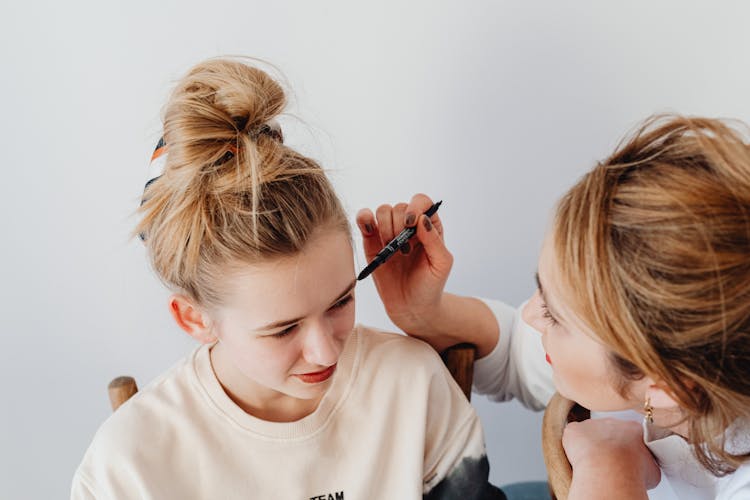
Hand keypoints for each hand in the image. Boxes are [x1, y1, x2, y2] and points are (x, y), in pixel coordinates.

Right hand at [355, 193, 453, 341]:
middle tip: (404, 250)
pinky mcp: (371, 241)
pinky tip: (369, 230)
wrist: (410, 307)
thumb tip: (421, 218)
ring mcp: (389, 232)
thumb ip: (434, 240)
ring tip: (392, 250)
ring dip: (386, 228)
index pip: (421, 202)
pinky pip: (364, 219)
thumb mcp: (441, 264)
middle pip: (399, 206)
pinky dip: (364, 218)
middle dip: (400, 226)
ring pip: (382, 211)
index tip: (411, 225)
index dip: (415, 207)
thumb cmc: (430, 285)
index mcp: (428, 226)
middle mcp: (408, 225)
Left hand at [563, 419, 660, 498]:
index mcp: (634, 429)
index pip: (630, 435)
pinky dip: (573, 447)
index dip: (626, 449)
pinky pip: (572, 436)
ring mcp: (592, 423)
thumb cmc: (632, 472)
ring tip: (593, 464)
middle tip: (608, 464)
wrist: (611, 469)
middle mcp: (613, 422)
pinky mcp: (574, 429)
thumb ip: (645, 462)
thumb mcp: (652, 470)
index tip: (624, 460)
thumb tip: (641, 466)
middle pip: (608, 432)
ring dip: (590, 446)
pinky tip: (578, 460)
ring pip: (589, 434)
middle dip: (608, 446)